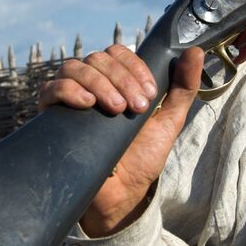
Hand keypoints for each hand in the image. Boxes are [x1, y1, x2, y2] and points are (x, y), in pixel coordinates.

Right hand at [39, 45, 203, 236]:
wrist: (121, 193)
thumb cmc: (142, 156)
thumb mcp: (169, 120)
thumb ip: (184, 87)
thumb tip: (195, 52)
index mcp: (116, 81)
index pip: (118, 53)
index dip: (134, 67)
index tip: (150, 93)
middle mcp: (92, 85)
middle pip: (98, 58)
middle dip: (121, 79)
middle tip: (135, 108)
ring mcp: (70, 99)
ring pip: (74, 67)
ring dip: (99, 83)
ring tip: (115, 110)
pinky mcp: (52, 116)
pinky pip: (50, 89)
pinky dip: (68, 89)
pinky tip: (87, 104)